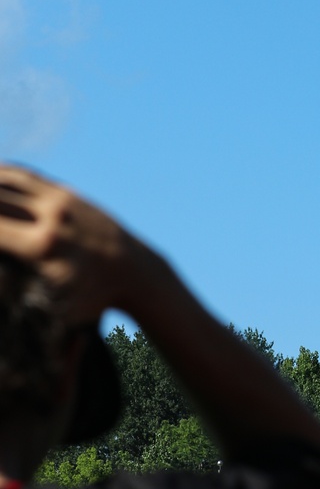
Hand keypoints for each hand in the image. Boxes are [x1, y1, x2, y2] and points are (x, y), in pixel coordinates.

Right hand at [0, 164, 158, 321]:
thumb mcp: (56, 307)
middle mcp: (48, 217)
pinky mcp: (65, 190)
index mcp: (42, 248)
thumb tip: (2, 314)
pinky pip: (20, 175)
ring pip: (1, 178)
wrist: (136, 272)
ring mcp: (58, 199)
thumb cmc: (93, 299)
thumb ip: (17, 296)